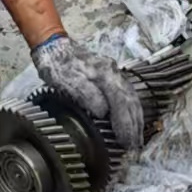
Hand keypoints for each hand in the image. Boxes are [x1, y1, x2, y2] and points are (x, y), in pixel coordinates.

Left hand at [32, 34, 143, 153]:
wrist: (53, 46)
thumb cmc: (57, 65)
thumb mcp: (66, 80)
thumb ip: (85, 94)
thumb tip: (103, 111)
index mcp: (104, 75)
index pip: (121, 103)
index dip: (125, 124)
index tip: (126, 141)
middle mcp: (113, 73)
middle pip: (130, 101)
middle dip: (134, 125)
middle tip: (135, 146)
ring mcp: (113, 73)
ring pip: (131, 97)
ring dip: (136, 118)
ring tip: (137, 137)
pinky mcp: (111, 75)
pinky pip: (127, 93)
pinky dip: (132, 109)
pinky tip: (132, 118)